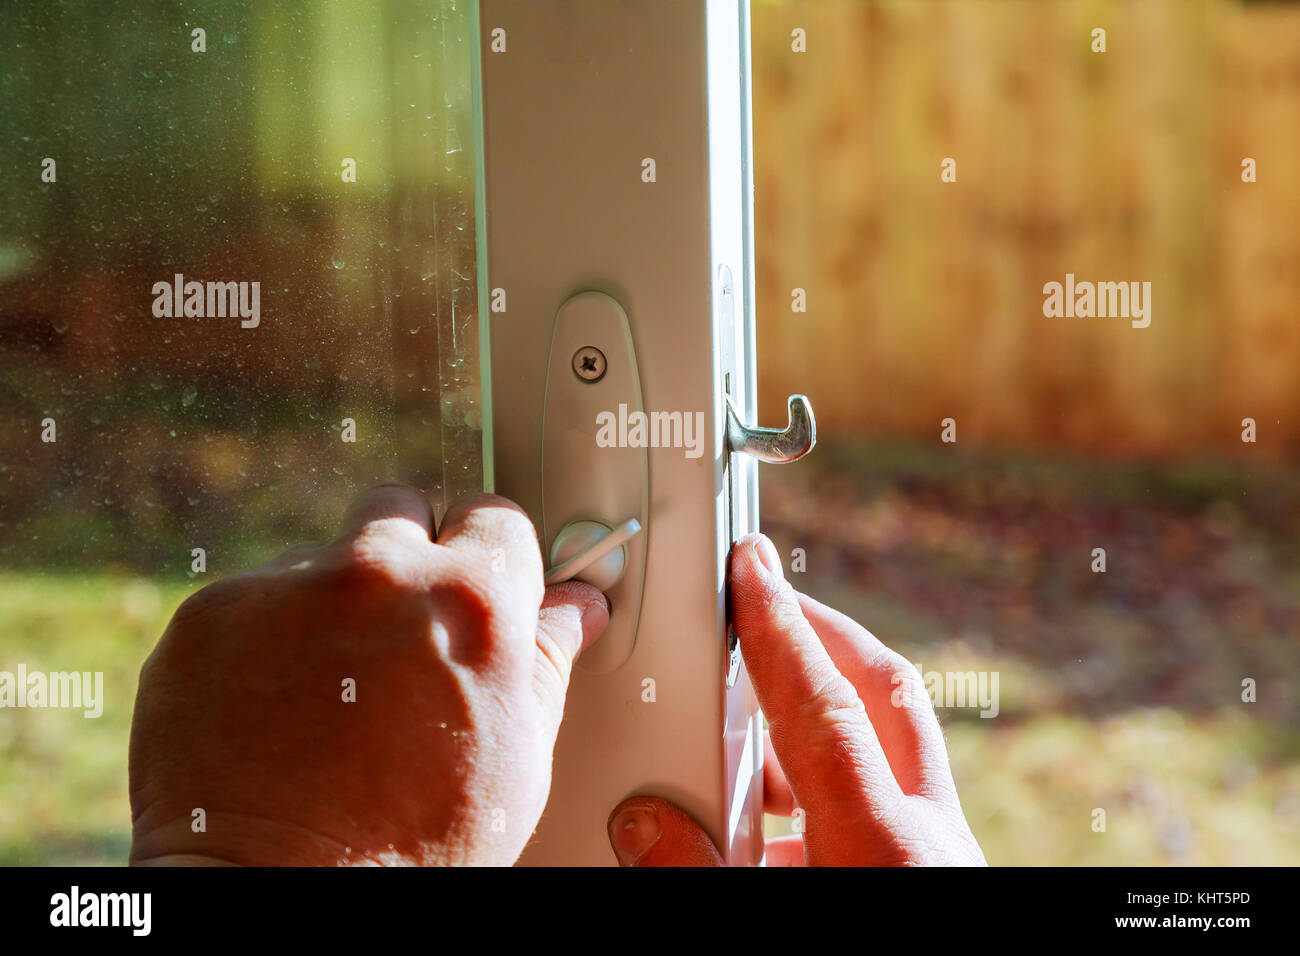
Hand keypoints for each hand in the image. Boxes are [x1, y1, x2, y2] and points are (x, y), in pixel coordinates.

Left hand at [129, 484, 607, 865]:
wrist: (278, 898)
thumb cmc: (412, 852)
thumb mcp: (517, 760)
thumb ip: (545, 661)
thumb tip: (574, 608)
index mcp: (471, 601)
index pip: (495, 518)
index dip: (491, 557)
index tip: (480, 582)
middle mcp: (377, 573)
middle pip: (401, 509)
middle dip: (408, 555)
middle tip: (403, 631)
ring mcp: (284, 588)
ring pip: (322, 558)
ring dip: (333, 602)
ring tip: (332, 694)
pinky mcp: (209, 615)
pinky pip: (253, 600)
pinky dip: (266, 638)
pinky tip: (276, 708)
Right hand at [606, 532, 985, 866]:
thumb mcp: (756, 920)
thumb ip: (694, 870)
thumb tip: (645, 822)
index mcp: (882, 846)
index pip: (824, 707)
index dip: (778, 628)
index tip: (751, 566)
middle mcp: (928, 836)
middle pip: (884, 690)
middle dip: (820, 628)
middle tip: (766, 594)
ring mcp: (943, 851)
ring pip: (895, 736)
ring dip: (825, 701)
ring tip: (756, 697)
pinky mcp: (936, 868)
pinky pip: (892, 786)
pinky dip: (836, 765)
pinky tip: (781, 797)